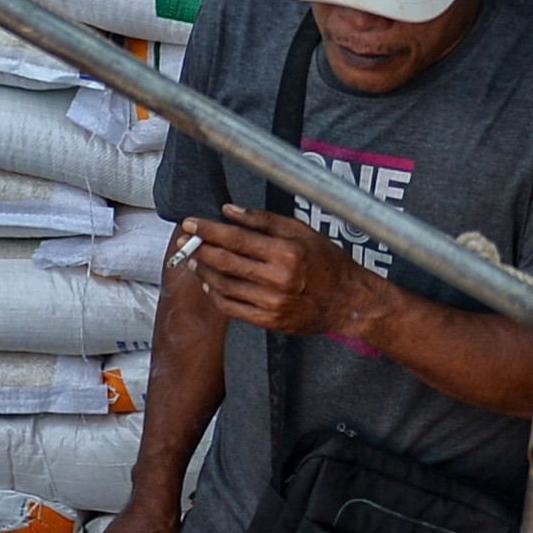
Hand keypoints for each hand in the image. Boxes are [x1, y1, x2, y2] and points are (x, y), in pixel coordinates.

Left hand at [186, 204, 383, 346]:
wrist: (347, 301)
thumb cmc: (327, 262)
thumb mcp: (301, 231)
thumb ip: (263, 220)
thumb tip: (230, 211)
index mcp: (286, 252)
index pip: (237, 239)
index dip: (209, 230)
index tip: (190, 223)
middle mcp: (278, 278)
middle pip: (226, 262)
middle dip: (200, 249)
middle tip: (185, 242)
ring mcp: (272, 303)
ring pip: (225, 285)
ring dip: (205, 271)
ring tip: (194, 260)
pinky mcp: (269, 321)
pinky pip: (233, 308)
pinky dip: (216, 295)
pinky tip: (210, 284)